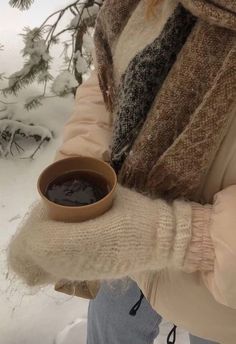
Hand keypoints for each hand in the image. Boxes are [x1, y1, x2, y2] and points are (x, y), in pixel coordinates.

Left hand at [8, 185, 191, 285]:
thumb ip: (92, 189)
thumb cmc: (142, 213)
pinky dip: (55, 265)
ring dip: (44, 255)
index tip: (40, 216)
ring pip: (58, 268)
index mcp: (98, 234)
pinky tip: (50, 257)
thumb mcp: (116, 194)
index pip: (55, 240)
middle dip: (37, 242)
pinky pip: (69, 273)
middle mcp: (93, 257)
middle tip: (39, 224)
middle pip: (51, 256)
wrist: (165, 239)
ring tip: (41, 238)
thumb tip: (71, 185)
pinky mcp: (100, 274)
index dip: (40, 231)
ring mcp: (95, 269)